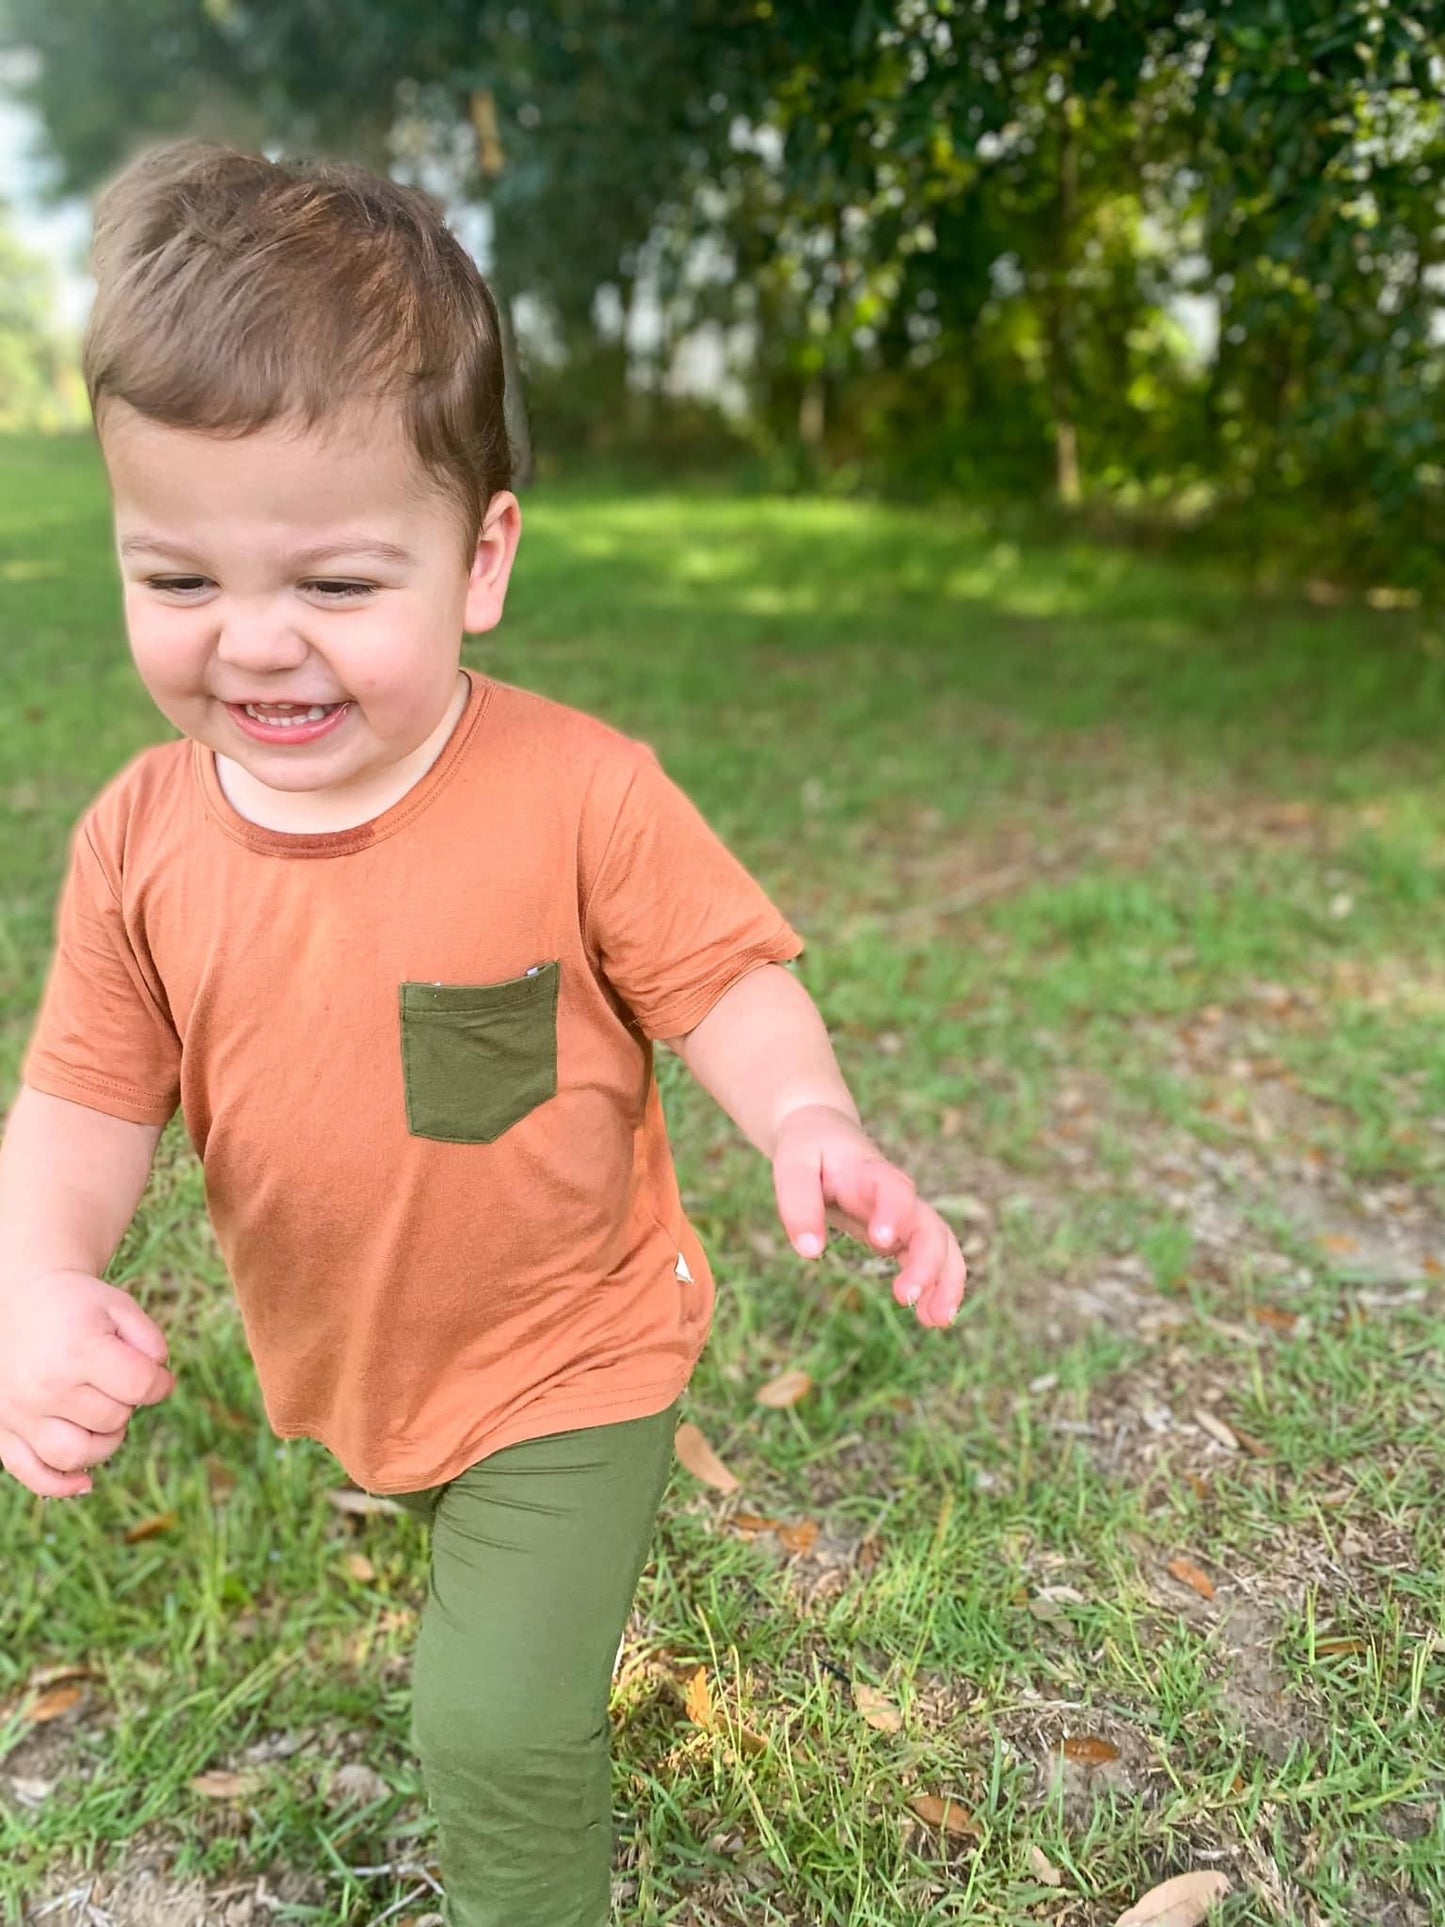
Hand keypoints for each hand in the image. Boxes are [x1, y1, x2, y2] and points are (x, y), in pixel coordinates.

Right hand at [0, 1269, 176, 1499]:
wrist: (21, 1301)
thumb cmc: (78, 1307)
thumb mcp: (120, 1307)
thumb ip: (152, 1343)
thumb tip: (160, 1386)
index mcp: (77, 1350)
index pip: (140, 1387)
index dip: (160, 1384)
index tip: (158, 1377)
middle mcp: (44, 1386)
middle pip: (112, 1421)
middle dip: (127, 1404)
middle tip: (115, 1382)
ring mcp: (18, 1412)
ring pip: (76, 1456)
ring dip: (104, 1443)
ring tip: (104, 1416)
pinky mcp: (2, 1430)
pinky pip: (31, 1473)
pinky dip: (60, 1484)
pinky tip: (85, 1482)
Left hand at [771, 1105, 966, 1328]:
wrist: (825, 1133)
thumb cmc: (808, 1150)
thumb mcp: (792, 1167)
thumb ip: (799, 1206)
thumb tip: (811, 1252)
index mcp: (870, 1173)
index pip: (894, 1190)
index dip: (893, 1214)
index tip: (882, 1242)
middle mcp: (898, 1194)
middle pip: (929, 1224)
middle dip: (927, 1262)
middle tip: (905, 1297)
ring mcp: (906, 1214)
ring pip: (941, 1245)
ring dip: (945, 1281)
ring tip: (937, 1321)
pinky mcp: (904, 1233)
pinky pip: (932, 1258)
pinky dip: (938, 1286)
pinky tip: (933, 1318)